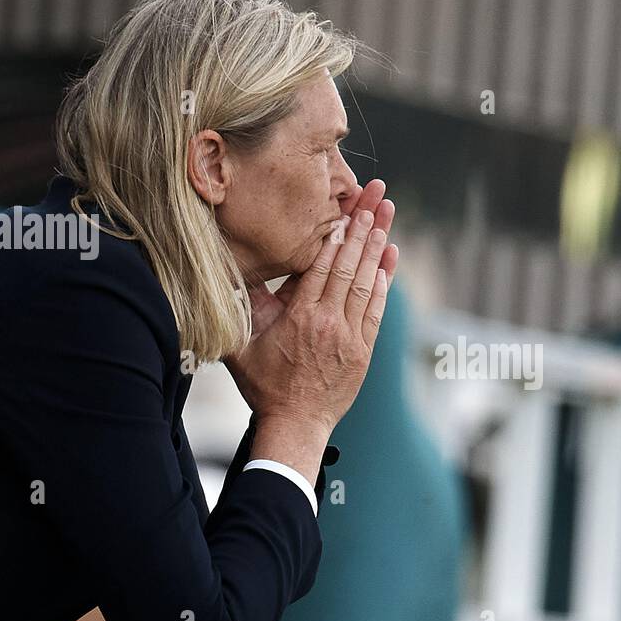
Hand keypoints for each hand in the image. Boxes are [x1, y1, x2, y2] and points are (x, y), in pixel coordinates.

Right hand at [224, 203, 399, 480]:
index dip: (337, 233)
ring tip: (386, 215)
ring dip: (378, 247)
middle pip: (350, 265)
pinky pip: (377, 308)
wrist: (295, 425)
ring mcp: (351, 336)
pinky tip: (389, 258)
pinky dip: (385, 282)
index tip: (347, 206)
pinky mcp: (364, 349)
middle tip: (376, 195)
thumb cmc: (264, 385)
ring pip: (368, 282)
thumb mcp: (241, 344)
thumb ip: (241, 307)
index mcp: (300, 317)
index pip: (322, 265)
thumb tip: (231, 270)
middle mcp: (329, 322)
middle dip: (364, 226)